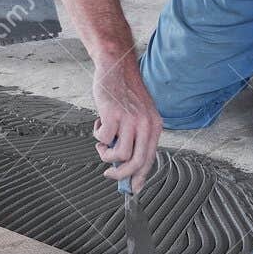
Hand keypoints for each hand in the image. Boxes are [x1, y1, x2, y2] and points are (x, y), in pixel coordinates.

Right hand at [92, 55, 161, 191]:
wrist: (117, 65)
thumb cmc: (124, 92)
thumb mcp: (137, 115)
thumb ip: (135, 137)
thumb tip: (125, 166)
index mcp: (154, 126)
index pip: (150, 159)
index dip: (141, 177)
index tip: (133, 188)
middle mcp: (146, 124)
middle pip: (136, 162)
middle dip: (121, 175)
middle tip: (109, 175)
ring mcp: (130, 120)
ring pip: (120, 155)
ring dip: (105, 155)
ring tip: (101, 143)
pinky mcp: (114, 114)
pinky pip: (104, 139)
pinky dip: (97, 136)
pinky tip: (99, 124)